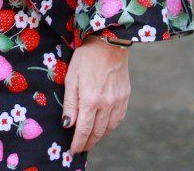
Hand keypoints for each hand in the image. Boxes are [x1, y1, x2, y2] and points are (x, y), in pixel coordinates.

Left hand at [61, 34, 130, 154]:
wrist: (109, 42)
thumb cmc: (86, 57)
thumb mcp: (71, 77)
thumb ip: (70, 103)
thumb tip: (68, 125)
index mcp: (91, 100)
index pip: (84, 130)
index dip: (78, 143)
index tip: (73, 151)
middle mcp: (107, 104)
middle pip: (97, 132)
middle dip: (88, 142)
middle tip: (80, 148)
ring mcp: (118, 102)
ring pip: (109, 128)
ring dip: (99, 137)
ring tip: (91, 140)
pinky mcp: (125, 97)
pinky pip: (118, 119)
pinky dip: (110, 127)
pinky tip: (104, 127)